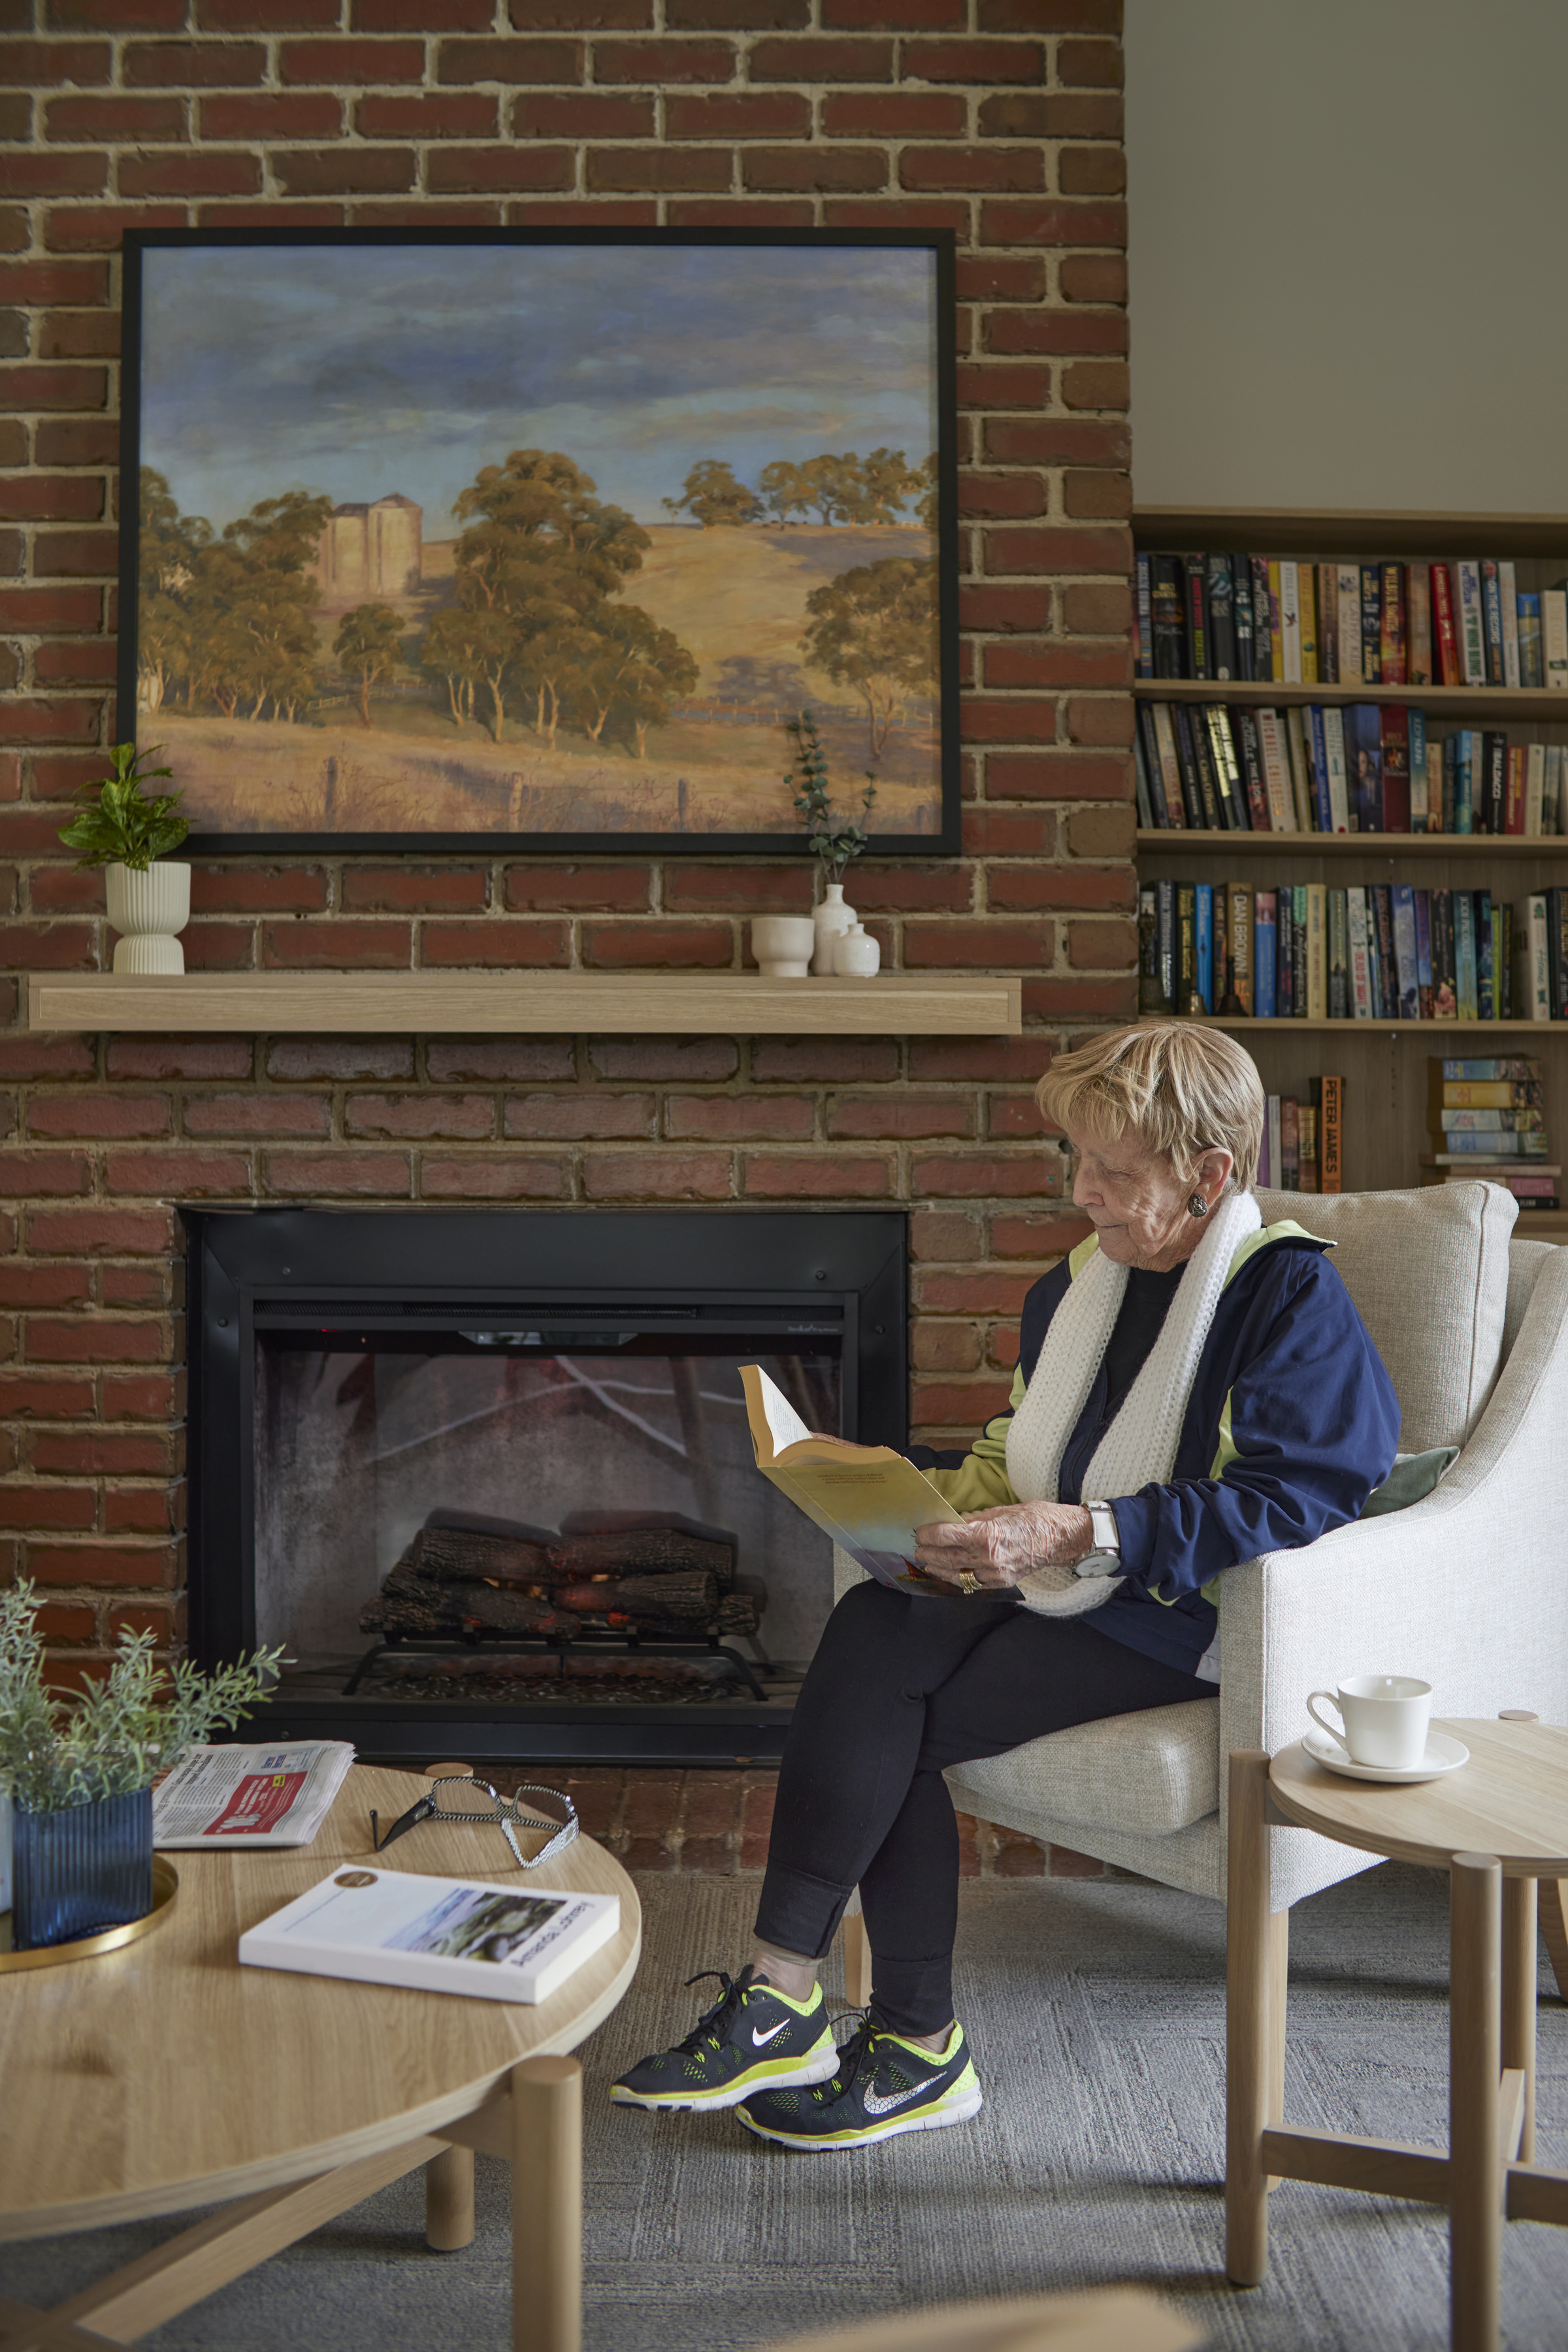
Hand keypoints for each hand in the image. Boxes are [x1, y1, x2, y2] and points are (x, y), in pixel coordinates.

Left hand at [912, 1501, 1094, 1592]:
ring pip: (958, 1575)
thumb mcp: (1000, 1511)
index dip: (930, 1534)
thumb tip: (953, 1523)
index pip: (948, 1536)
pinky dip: (958, 1578)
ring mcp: (996, 1574)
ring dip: (939, 1569)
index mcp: (988, 1535)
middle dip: (929, 1553)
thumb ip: (974, 1521)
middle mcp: (989, 1557)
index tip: (920, 1532)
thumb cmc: (1034, 1518)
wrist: (1061, 1538)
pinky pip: (973, 1584)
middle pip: (948, 1558)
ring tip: (927, 1562)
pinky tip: (949, 1573)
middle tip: (917, 1548)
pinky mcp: (1002, 1582)